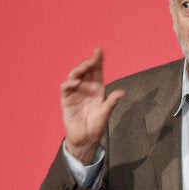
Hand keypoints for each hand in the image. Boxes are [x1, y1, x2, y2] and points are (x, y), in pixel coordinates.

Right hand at [61, 48, 124, 164]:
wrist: (85, 139)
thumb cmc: (97, 126)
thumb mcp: (106, 113)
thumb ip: (112, 102)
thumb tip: (122, 92)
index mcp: (97, 89)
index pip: (97, 71)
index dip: (97, 60)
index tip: (98, 50)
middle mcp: (86, 88)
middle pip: (86, 71)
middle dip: (88, 62)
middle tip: (93, 58)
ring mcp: (75, 93)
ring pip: (75, 76)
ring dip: (79, 70)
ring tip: (85, 66)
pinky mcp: (66, 100)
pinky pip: (66, 88)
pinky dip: (69, 83)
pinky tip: (76, 82)